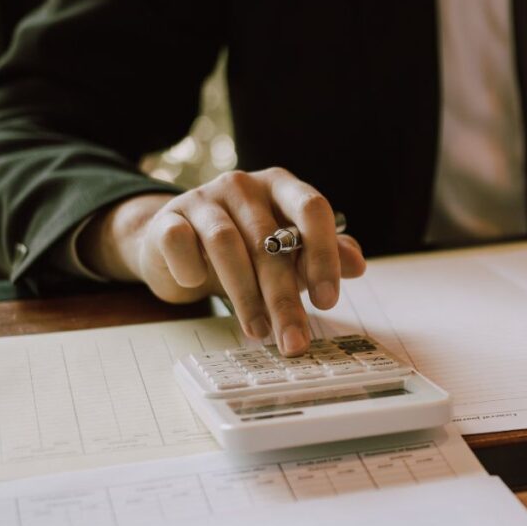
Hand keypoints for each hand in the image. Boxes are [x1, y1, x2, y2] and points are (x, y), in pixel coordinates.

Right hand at [78, 168, 365, 355]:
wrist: (180, 246)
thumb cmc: (247, 251)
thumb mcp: (290, 254)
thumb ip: (325, 256)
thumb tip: (358, 265)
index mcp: (281, 187)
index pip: (312, 208)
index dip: (323, 254)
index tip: (328, 301)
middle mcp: (244, 186)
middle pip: (269, 240)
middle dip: (284, 298)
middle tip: (294, 339)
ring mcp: (203, 198)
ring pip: (227, 244)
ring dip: (244, 295)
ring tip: (257, 332)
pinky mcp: (168, 219)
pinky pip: (179, 241)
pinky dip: (191, 269)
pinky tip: (197, 287)